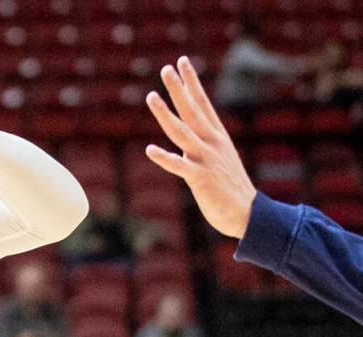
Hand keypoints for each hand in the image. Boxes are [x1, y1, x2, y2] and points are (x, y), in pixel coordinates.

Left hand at [145, 56, 256, 238]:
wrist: (247, 213)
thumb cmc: (230, 186)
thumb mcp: (218, 158)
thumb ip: (203, 144)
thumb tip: (187, 136)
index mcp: (216, 136)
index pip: (202, 103)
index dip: (191, 82)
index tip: (182, 62)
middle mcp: (211, 142)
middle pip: (192, 110)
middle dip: (179, 89)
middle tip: (166, 68)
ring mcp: (205, 159)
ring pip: (182, 132)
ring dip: (165, 114)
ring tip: (151, 96)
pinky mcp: (200, 178)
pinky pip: (179, 166)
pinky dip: (164, 158)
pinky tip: (150, 149)